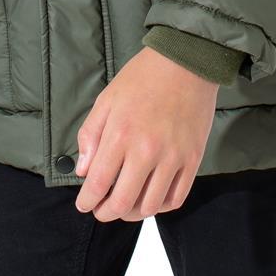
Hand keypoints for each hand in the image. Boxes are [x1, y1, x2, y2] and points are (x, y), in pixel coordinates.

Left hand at [73, 47, 218, 220]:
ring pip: (150, 206)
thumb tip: (83, 171)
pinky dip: (161, 207)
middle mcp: (146, 151)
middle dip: (106, 213)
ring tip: (125, 206)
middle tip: (102, 210)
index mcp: (120, 134)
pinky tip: (151, 199)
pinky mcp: (193, 159)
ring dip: (133, 214)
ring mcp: (172, 157)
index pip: (98, 184)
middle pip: (123, 203)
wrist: (186, 61)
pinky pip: (177, 198)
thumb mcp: (107, 99)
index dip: (88, 201)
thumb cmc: (142, 78)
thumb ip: (90, 135)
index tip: (84, 205)